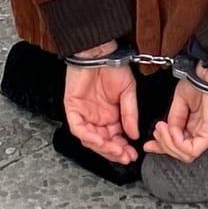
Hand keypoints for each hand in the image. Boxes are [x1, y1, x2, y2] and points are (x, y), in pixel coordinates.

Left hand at [62, 49, 139, 164]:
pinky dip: (89, 136)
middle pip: (103, 143)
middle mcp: (96, 118)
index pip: (115, 139)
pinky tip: (101, 139)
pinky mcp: (72, 110)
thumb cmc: (112, 67)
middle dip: (114, 152)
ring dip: (103, 147)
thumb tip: (134, 135)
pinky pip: (79, 129)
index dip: (123, 149)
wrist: (98, 52)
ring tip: (116, 150)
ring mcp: (84, 115)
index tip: (132, 155)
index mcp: (110, 116)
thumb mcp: (128, 92)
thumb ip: (130, 114)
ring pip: (91, 140)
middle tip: (125, 156)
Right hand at [143, 69, 207, 163]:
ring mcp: (207, 134)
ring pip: (185, 155)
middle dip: (163, 146)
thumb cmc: (199, 80)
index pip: (179, 145)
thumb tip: (166, 132)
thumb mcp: (179, 101)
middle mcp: (202, 132)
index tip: (149, 145)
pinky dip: (177, 143)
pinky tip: (171, 131)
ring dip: (168, 143)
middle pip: (181, 153)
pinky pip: (191, 149)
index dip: (162, 147)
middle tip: (155, 133)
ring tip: (161, 129)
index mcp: (195, 125)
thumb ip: (173, 119)